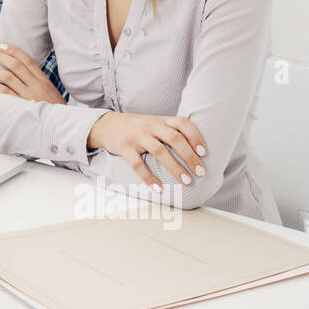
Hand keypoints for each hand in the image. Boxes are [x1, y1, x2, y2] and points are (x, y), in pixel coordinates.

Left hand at [0, 44, 65, 104]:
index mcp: (43, 80)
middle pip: (15, 66)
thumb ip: (37, 81)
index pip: (27, 61)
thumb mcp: (50, 92)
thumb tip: (21, 71)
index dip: (14, 51)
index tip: (2, 45)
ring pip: (8, 77)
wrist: (62, 125)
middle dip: (0, 56)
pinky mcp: (22, 107)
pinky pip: (5, 93)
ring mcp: (29, 96)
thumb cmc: (54, 109)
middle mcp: (36, 85)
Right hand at [87, 112, 207, 190]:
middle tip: (200, 172)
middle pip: (174, 138)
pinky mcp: (124, 147)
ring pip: (159, 151)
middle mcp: (150, 126)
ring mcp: (137, 136)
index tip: (204, 152)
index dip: (195, 136)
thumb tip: (195, 148)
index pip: (182, 123)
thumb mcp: (153, 123)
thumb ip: (170, 130)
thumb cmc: (135, 127)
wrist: (105, 125)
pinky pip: (138, 164)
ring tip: (186, 180)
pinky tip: (158, 188)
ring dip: (175, 167)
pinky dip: (149, 177)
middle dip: (189, 156)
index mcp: (160, 120)